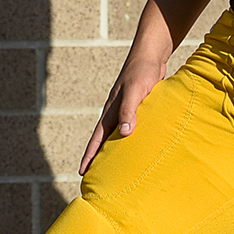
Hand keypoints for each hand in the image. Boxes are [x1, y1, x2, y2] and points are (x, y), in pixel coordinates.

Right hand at [79, 49, 169, 174]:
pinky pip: (131, 128)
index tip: (81, 173)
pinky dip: (129, 141)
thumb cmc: (142, 71)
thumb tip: (124, 133)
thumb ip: (129, 110)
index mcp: (111, 111)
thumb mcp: (136, 90)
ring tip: (114, 169)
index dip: (89, 156)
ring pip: (117, 136)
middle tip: (94, 178)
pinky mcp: (139, 108)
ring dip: (113, 151)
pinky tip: (135, 148)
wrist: (152, 55)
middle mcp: (116, 113)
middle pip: (103, 140)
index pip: (96, 139)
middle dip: (97, 158)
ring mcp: (126, 110)